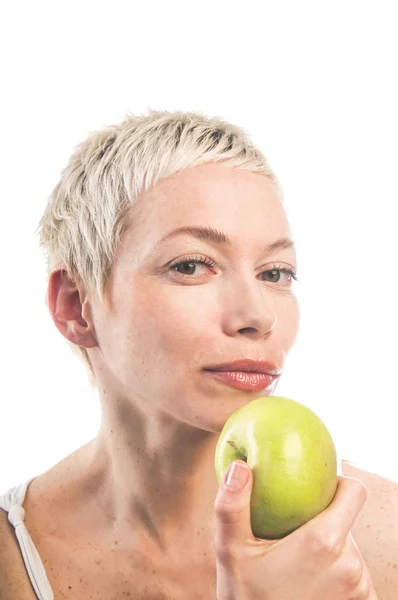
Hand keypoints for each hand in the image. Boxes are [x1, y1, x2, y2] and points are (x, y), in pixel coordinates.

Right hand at [214, 459, 377, 598]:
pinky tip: (310, 585)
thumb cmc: (246, 598)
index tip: (316, 492)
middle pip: (346, 523)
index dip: (339, 485)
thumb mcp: (231, 551)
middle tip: (290, 538)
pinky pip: (355, 576)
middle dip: (322, 524)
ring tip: (297, 566)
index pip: (355, 492)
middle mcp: (351, 565)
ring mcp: (360, 589)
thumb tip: (238, 467)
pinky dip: (338, 576)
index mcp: (324, 542)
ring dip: (330, 552)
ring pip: (350, 550)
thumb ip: (232, 507)